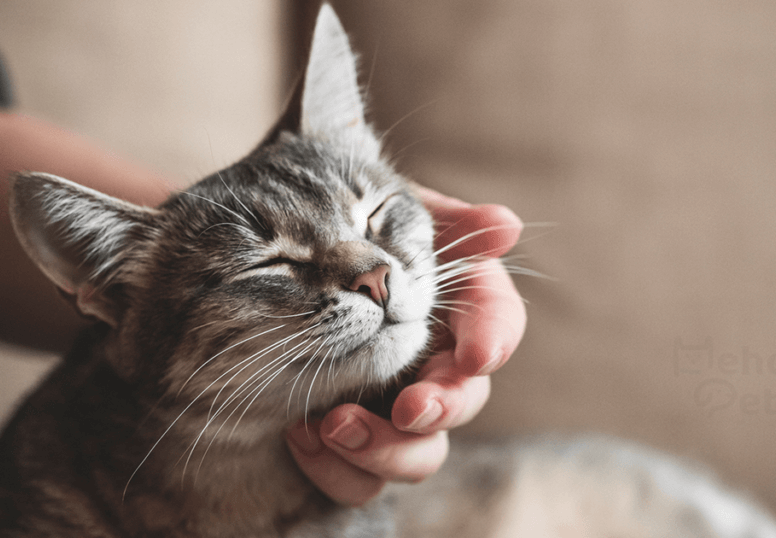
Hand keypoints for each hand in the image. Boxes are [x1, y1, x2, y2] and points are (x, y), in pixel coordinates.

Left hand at [285, 185, 525, 504]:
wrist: (269, 281)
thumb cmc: (343, 244)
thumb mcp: (386, 218)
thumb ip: (442, 222)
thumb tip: (506, 226)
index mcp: (450, 312)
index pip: (496, 323)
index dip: (495, 337)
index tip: (477, 353)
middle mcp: (433, 369)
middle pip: (466, 400)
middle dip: (444, 407)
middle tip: (410, 408)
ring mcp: (396, 416)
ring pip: (422, 456)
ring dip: (385, 448)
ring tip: (331, 424)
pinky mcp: (358, 454)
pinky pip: (364, 484)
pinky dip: (336, 469)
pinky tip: (298, 434)